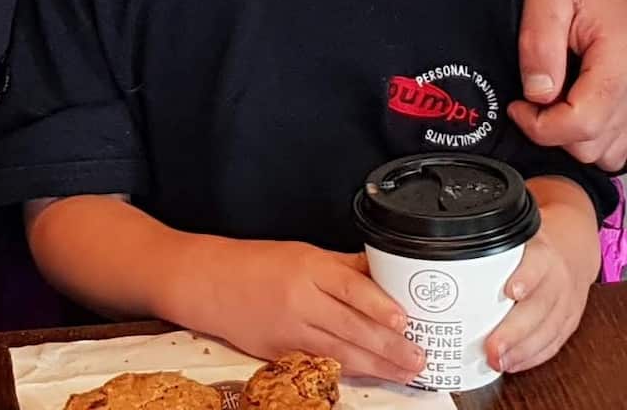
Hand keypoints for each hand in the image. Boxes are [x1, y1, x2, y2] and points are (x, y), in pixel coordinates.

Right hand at [184, 240, 424, 383]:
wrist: (208, 282)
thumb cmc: (253, 262)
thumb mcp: (299, 252)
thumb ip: (341, 266)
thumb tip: (381, 271)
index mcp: (306, 266)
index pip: (350, 287)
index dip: (379, 306)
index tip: (405, 320)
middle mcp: (300, 298)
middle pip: (352, 326)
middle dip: (390, 346)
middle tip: (420, 357)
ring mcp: (290, 330)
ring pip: (342, 352)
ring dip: (379, 365)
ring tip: (407, 372)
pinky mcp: (281, 353)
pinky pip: (322, 364)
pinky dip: (350, 372)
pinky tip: (371, 376)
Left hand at [485, 222, 591, 373]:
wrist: (572, 252)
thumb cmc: (532, 248)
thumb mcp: (514, 238)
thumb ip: (487, 247)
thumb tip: (441, 257)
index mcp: (542, 254)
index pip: (537, 265)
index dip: (526, 278)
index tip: (510, 292)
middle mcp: (557, 280)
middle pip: (539, 308)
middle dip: (515, 332)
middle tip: (492, 347)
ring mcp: (566, 304)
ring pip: (548, 331)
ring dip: (522, 351)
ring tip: (498, 362)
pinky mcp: (568, 323)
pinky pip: (553, 344)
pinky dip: (533, 357)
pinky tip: (514, 363)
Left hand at [511, 0, 626, 168]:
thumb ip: (539, 43)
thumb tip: (537, 92)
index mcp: (618, 59)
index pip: (582, 122)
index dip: (540, 125)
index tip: (517, 105)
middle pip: (594, 145)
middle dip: (554, 130)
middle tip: (531, 98)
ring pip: (610, 151)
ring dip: (575, 136)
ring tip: (553, 99)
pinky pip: (622, 141)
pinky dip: (596, 134)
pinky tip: (572, 103)